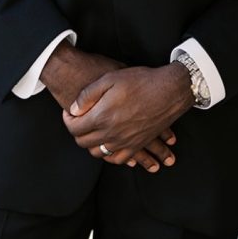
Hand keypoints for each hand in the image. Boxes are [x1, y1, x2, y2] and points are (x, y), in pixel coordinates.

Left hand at [62, 63, 193, 167]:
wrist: (169, 91)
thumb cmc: (140, 81)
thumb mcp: (110, 78)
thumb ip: (88, 95)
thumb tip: (73, 109)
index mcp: (102, 117)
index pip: (74, 128)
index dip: (68, 120)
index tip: (69, 112)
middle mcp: (112, 134)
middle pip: (84, 142)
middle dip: (77, 132)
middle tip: (78, 120)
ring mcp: (125, 142)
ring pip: (98, 153)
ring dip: (91, 144)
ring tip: (92, 130)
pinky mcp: (137, 145)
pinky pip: (117, 159)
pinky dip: (109, 155)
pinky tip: (108, 144)